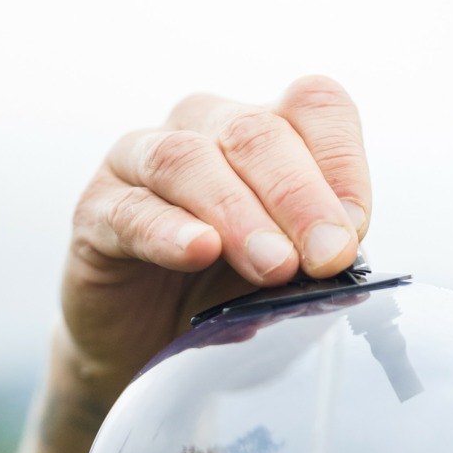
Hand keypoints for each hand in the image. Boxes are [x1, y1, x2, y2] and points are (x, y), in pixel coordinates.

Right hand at [59, 75, 370, 400]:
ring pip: (188, 160)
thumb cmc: (229, 295)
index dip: (342, 162)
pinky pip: (131, 210)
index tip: (356, 231)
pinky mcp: (97, 209)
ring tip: (273, 265)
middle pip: (255, 133)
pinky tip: (197, 251)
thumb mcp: (291, 275)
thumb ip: (316, 256)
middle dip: (298, 197)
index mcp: (266, 129)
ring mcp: (141, 160)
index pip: (315, 107)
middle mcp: (205, 126)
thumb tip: (344, 253)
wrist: (149, 345)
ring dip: (238, 213)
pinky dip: (167, 231)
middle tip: (325, 257)